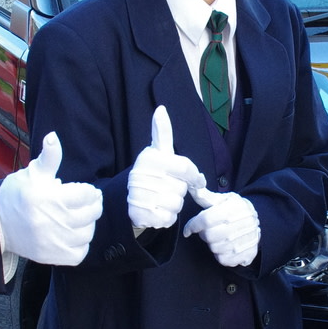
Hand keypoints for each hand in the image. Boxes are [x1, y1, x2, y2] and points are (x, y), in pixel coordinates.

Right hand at [0, 133, 104, 265]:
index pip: (86, 194)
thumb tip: (53, 137)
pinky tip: (73, 234)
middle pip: (90, 213)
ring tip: (80, 217)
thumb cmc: (18, 194)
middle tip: (88, 201)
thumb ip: (49, 158)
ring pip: (87, 233)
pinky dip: (81, 244)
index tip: (86, 190)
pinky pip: (80, 253)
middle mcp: (51, 221)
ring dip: (88, 224)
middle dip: (93, 205)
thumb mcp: (33, 173)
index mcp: (48, 197)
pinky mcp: (51, 256)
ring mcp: (52, 241)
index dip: (89, 190)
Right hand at [127, 106, 204, 229]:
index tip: (196, 180)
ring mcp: (142, 197)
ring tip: (161, 198)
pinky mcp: (142, 216)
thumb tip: (161, 109)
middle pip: (181, 188)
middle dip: (179, 190)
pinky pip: (169, 219)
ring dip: (174, 205)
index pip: (185, 168)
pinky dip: (167, 217)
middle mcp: (143, 176)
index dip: (194, 176)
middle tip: (167, 187)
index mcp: (150, 159)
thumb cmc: (152, 173)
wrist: (131, 198)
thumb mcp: (158, 151)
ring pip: (177, 204)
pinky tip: (157, 210)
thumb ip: (162, 132)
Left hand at [181, 187, 259, 267]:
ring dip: (212, 244)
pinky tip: (225, 246)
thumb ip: (205, 195)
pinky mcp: (248, 254)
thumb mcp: (222, 200)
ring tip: (218, 237)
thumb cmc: (235, 209)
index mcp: (235, 207)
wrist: (259, 222)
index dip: (193, 225)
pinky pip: (223, 260)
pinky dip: (220, 255)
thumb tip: (192, 184)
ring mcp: (247, 240)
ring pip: (215, 248)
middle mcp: (243, 223)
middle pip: (209, 236)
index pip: (206, 219)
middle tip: (207, 230)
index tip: (188, 229)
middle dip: (204, 234)